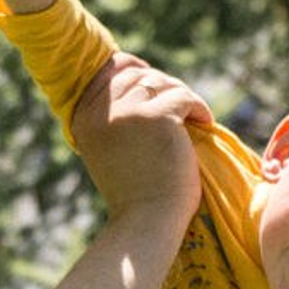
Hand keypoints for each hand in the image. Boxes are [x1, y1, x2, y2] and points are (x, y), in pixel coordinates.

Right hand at [70, 53, 208, 217]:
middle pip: (137, 75)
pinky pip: (184, 97)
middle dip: (162, 84)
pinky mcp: (157, 117)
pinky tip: (204, 121)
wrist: (146, 220)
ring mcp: (128, 112)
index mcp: (83, 117)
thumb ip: (115, 117)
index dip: (135, 68)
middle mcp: (100, 110)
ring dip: (181, 96)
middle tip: (181, 104)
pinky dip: (198, 107)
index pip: (109, 71)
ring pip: (162, 83)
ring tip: (192, 117)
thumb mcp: (110, 148)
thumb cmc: (134, 191)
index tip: (156, 80)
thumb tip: (142, 80)